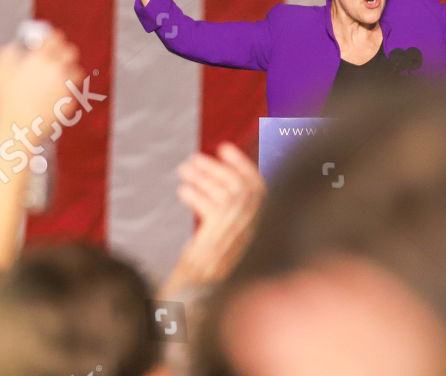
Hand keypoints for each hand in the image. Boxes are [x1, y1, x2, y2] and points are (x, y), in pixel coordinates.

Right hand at [0, 27, 81, 128]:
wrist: (15, 128)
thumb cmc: (5, 99)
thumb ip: (9, 51)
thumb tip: (19, 44)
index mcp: (40, 58)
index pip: (55, 38)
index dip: (52, 37)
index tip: (50, 39)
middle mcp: (57, 70)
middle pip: (70, 52)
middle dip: (64, 51)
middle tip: (57, 55)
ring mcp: (65, 87)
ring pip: (76, 72)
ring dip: (68, 71)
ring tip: (59, 75)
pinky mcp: (69, 102)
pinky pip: (72, 92)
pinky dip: (65, 92)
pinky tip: (54, 95)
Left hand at [163, 142, 265, 291]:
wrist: (202, 299)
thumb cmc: (213, 270)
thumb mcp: (230, 236)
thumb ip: (231, 211)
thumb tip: (217, 176)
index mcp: (264, 224)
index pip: (258, 185)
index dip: (242, 163)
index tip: (224, 147)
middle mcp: (256, 227)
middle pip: (238, 186)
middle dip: (214, 168)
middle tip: (192, 159)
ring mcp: (240, 232)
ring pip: (223, 192)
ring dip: (201, 177)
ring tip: (183, 170)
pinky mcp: (220, 237)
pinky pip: (208, 207)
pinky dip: (194, 195)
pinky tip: (181, 191)